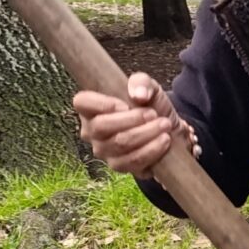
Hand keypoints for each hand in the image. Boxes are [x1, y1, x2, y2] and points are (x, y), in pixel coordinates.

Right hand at [73, 72, 194, 175]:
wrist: (168, 129)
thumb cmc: (150, 105)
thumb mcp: (149, 87)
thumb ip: (142, 83)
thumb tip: (139, 95)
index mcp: (91, 108)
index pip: (81, 102)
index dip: (103, 104)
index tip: (126, 104)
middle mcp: (91, 131)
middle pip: (101, 127)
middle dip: (132, 120)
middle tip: (154, 114)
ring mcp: (103, 151)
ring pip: (119, 144)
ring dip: (146, 134)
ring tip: (164, 125)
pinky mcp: (119, 166)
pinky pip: (132, 162)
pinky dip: (151, 150)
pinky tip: (164, 140)